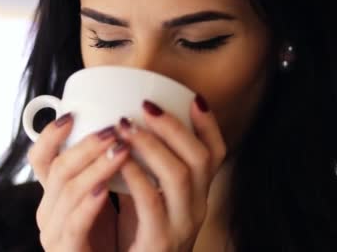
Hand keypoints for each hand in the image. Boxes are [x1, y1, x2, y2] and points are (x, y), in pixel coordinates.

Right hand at [27, 114, 129, 251]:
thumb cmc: (118, 238)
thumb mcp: (109, 197)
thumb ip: (108, 168)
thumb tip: (125, 127)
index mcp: (55, 194)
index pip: (40, 158)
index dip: (50, 134)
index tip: (72, 113)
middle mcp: (48, 212)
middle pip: (57, 169)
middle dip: (86, 145)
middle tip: (115, 129)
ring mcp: (54, 234)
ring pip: (66, 191)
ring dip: (95, 167)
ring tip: (122, 150)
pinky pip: (74, 225)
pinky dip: (88, 204)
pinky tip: (105, 189)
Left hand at [116, 95, 226, 251]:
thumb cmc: (137, 237)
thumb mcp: (149, 199)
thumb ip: (146, 170)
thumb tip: (129, 129)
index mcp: (196, 194)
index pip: (216, 154)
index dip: (209, 125)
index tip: (194, 99)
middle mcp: (196, 208)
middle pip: (201, 159)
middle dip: (175, 127)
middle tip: (147, 106)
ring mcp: (181, 226)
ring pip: (180, 176)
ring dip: (153, 146)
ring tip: (126, 127)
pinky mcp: (160, 241)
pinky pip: (151, 203)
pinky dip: (136, 177)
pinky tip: (119, 161)